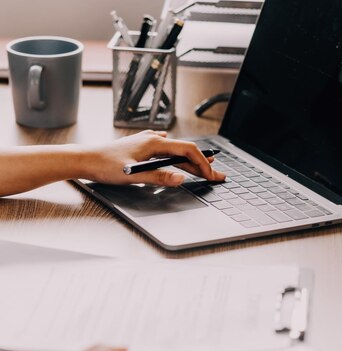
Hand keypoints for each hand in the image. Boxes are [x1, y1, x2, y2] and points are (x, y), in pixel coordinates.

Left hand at [82, 129, 225, 186]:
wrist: (84, 159)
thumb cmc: (104, 165)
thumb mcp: (133, 175)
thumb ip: (159, 177)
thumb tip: (180, 179)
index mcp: (153, 143)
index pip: (187, 151)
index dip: (202, 165)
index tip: (211, 176)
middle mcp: (152, 139)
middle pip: (184, 151)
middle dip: (202, 164)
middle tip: (217, 175)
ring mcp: (146, 142)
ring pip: (176, 152)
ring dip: (190, 162)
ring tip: (204, 168)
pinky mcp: (140, 148)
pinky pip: (165, 150)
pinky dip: (177, 157)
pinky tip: (177, 158)